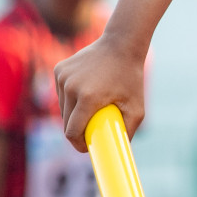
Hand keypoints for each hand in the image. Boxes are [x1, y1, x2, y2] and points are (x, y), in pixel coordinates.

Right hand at [54, 33, 145, 152]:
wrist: (121, 45)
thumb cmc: (131, 78)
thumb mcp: (137, 108)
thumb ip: (128, 132)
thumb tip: (118, 151)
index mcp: (88, 98)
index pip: (72, 132)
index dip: (78, 144)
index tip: (87, 147)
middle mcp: (71, 87)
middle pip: (66, 122)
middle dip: (77, 131)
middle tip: (93, 130)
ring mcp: (62, 77)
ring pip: (62, 109)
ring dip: (74, 114)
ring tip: (93, 108)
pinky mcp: (59, 70)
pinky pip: (61, 94)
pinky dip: (71, 98)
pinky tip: (87, 91)